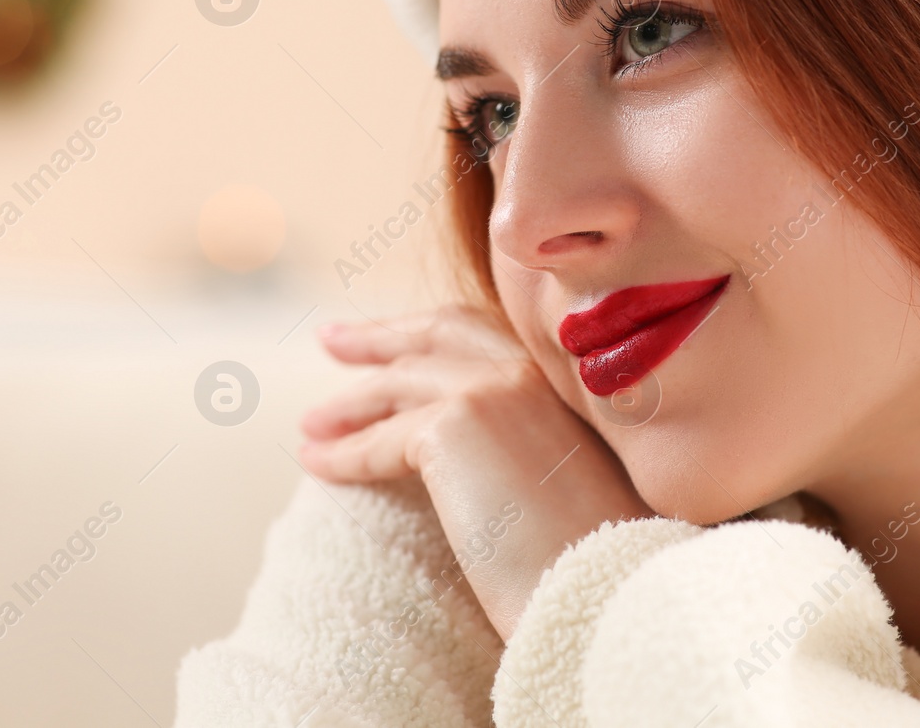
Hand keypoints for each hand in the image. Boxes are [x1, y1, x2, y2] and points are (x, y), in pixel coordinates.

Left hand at [300, 305, 655, 639]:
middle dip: (379, 337)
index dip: (429, 332)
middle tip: (332, 342)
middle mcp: (532, 366)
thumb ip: (530, 437)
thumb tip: (469, 444)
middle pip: (434, 334)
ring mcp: (494, 388)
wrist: (608, 589)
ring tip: (312, 424)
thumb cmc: (598, 556)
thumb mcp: (566, 474)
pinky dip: (344, 454)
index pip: (481, 330)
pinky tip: (317, 464)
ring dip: (349, 405)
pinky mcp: (455, 426)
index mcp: (565, 374)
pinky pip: (382, 441)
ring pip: (400, 385)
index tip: (389, 337)